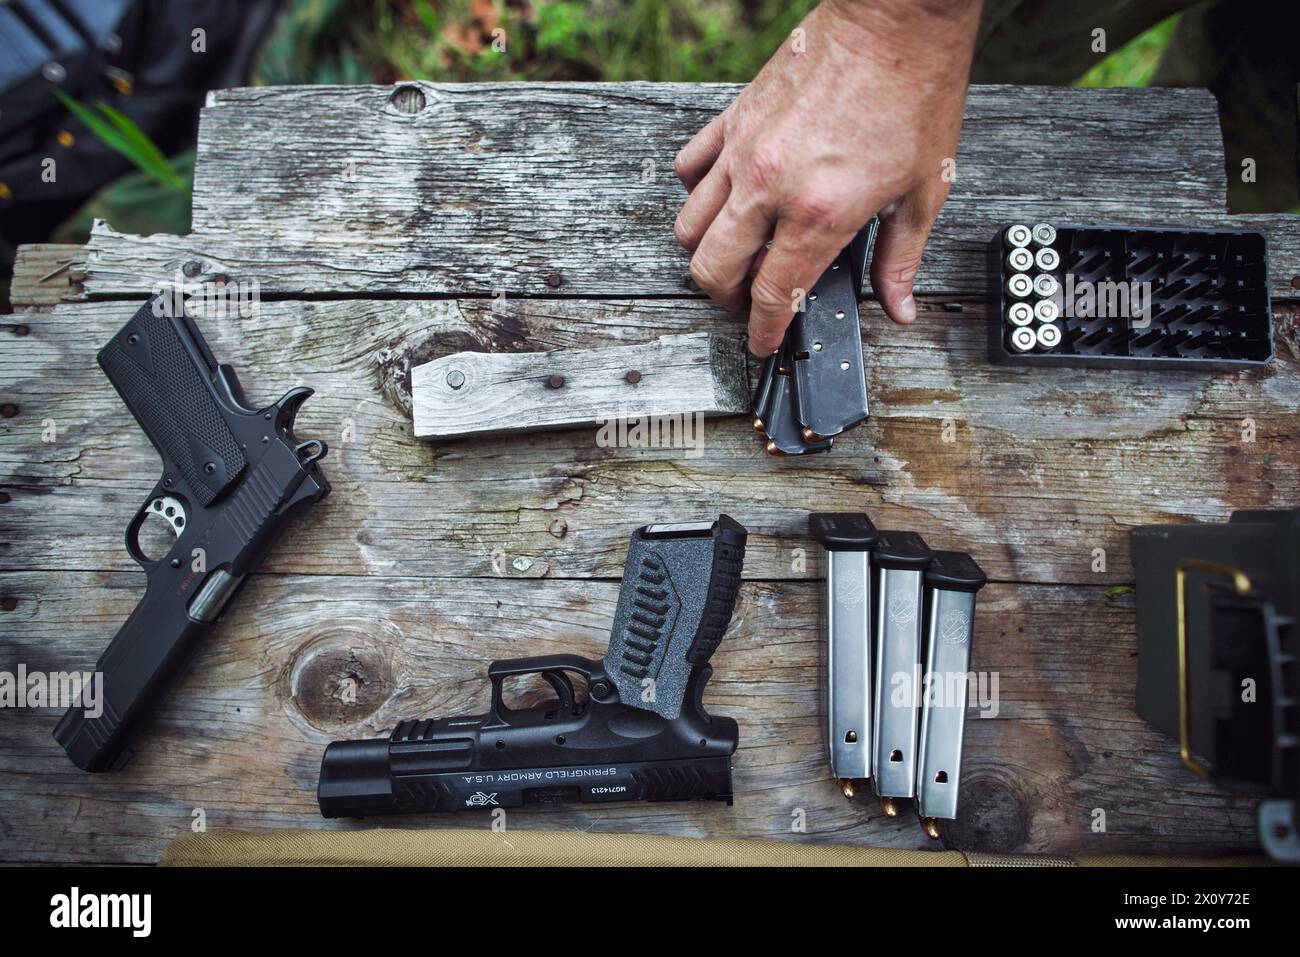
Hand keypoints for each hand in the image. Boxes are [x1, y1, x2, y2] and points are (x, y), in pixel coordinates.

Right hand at [674, 0, 981, 354]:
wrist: (896, 22)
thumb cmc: (914, 94)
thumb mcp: (923, 191)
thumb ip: (901, 258)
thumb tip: (900, 304)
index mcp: (820, 212)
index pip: (771, 294)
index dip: (763, 331)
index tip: (763, 342)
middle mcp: (770, 186)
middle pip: (712, 270)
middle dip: (726, 300)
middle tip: (748, 302)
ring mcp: (744, 151)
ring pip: (689, 226)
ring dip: (707, 253)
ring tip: (735, 256)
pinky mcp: (733, 118)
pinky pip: (689, 169)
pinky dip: (697, 193)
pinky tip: (726, 197)